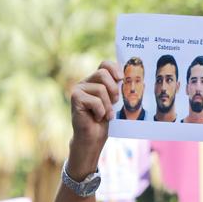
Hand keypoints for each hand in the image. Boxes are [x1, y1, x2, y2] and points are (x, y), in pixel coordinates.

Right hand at [68, 60, 121, 176]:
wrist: (93, 137)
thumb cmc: (104, 119)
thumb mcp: (114, 100)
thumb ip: (117, 87)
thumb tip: (128, 76)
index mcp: (95, 80)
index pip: (104, 64)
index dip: (114, 68)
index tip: (122, 79)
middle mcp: (85, 82)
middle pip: (102, 73)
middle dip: (113, 88)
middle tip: (115, 102)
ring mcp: (78, 89)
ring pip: (100, 89)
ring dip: (107, 105)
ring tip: (105, 115)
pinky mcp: (75, 98)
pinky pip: (95, 100)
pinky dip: (100, 111)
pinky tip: (97, 118)